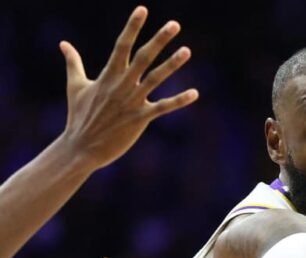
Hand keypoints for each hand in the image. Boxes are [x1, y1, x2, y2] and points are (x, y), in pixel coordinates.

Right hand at [58, 6, 197, 170]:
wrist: (81, 147)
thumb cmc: (78, 116)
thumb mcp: (75, 86)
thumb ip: (73, 63)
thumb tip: (63, 44)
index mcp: (108, 75)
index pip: (121, 45)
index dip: (132, 27)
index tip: (143, 9)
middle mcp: (121, 85)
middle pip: (142, 57)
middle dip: (158, 40)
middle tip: (175, 24)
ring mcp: (131, 101)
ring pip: (155, 78)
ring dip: (172, 64)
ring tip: (187, 50)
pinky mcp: (140, 119)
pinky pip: (163, 107)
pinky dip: (179, 101)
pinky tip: (195, 93)